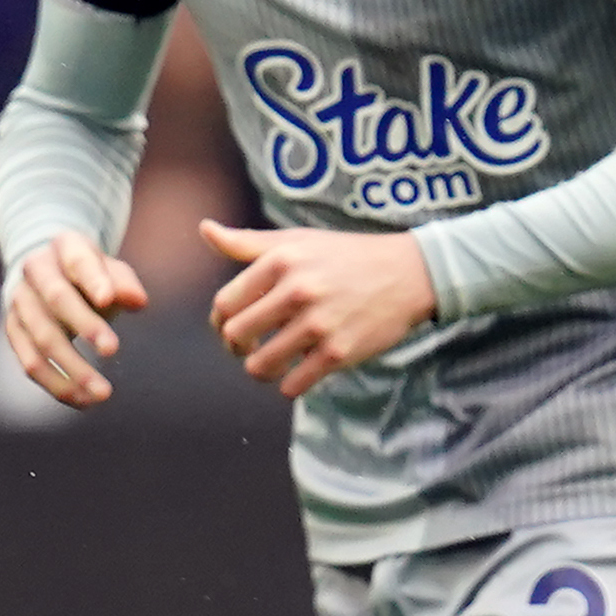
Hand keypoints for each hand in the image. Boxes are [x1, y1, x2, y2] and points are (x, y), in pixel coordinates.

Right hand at [2, 230, 147, 405]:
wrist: (47, 273)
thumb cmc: (90, 274)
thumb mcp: (112, 270)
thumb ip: (124, 282)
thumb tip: (138, 301)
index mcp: (64, 246)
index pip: (78, 261)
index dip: (93, 279)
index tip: (109, 300)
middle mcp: (34, 271)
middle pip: (56, 299)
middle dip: (84, 325)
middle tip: (114, 350)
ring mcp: (19, 301)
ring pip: (40, 337)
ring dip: (71, 367)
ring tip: (103, 393)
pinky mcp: (14, 330)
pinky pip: (30, 362)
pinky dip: (56, 384)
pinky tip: (83, 401)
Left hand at [204, 222, 436, 398]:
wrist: (410, 273)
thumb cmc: (347, 256)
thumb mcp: (297, 241)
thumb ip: (248, 243)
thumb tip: (205, 229)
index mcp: (282, 261)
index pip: (225, 304)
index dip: (220, 321)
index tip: (233, 325)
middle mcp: (297, 291)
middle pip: (236, 336)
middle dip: (236, 348)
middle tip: (249, 348)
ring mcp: (319, 324)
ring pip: (261, 366)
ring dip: (260, 370)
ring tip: (272, 363)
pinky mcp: (339, 353)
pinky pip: (293, 386)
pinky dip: (289, 385)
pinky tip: (299, 372)